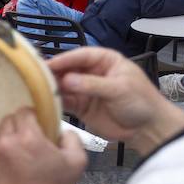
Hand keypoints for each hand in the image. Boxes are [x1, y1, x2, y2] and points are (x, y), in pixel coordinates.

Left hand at [0, 109, 88, 183]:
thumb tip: (59, 129)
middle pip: (7, 121)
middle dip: (19, 129)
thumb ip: (70, 136)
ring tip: (17, 160)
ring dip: (6, 142)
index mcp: (26, 137)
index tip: (38, 128)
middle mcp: (2, 142)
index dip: (33, 118)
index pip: (24, 111)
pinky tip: (7, 172)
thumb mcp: (77, 161)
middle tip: (28, 144)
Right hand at [47, 48, 183, 153]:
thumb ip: (93, 84)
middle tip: (37, 78)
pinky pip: (65, 102)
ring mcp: (85, 89)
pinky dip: (56, 102)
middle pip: (69, 69)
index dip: (65, 59)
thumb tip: (67, 80)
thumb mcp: (119, 89)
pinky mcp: (80, 106)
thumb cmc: (140, 101)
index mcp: (105, 60)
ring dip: (53, 88)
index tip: (49, 64)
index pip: (82, 55)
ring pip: (64, 85)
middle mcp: (92, 72)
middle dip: (55, 73)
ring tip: (39, 91)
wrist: (147, 128)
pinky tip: (47, 103)